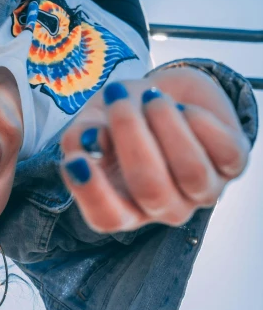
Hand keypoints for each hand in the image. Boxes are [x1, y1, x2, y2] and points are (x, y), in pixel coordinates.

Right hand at [60, 66, 250, 233]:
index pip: (108, 218)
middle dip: (131, 137)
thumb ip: (80, 137)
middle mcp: (165, 207)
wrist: (165, 92)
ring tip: (151, 96)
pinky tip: (184, 108)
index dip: (92, 195)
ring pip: (191, 172)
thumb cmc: (125, 113)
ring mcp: (202, 191)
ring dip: (166, 125)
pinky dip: (200, 121)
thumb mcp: (93, 120)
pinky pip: (225, 150)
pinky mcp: (233, 165)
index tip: (76, 161)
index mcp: (124, 204)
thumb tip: (88, 143)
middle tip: (116, 98)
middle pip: (151, 190)